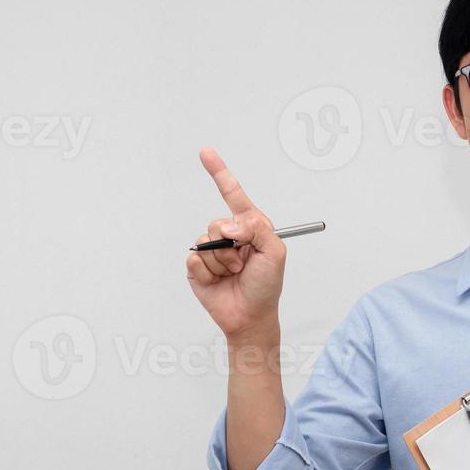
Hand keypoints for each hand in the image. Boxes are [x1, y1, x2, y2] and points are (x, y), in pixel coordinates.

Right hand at [186, 147, 286, 339]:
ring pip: (205, 242)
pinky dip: (208, 272)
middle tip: (242, 263)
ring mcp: (212, 250)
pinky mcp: (197, 267)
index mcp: (250, 226)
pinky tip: (218, 281)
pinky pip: (194, 259)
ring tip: (233, 274)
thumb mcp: (275, 253)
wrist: (250, 316)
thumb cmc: (266, 286)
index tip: (205, 153)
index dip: (219, 173)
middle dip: (230, 244)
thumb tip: (230, 224)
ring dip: (221, 262)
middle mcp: (229, 235)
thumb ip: (258, 229)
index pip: (233, 195)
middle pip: (217, 222)